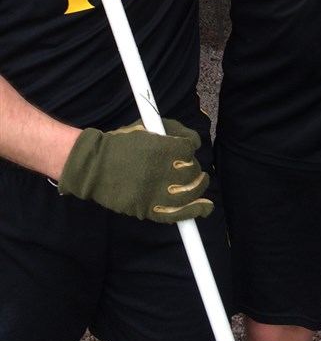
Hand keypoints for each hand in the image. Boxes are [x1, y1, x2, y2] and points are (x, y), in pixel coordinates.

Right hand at [58, 118, 213, 222]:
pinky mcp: (148, 209)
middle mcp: (161, 172)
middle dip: (195, 170)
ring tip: (199, 184)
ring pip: (188, 193)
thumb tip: (195, 143)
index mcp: (161, 148)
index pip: (189, 150)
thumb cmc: (123, 143)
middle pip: (192, 172)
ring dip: (198, 188)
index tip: (186, 152)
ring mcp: (155, 193)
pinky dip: (194, 211)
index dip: (190, 150)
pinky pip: (176, 214)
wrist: (95, 166)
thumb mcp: (149, 126)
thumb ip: (175, 130)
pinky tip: (204, 208)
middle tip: (192, 170)